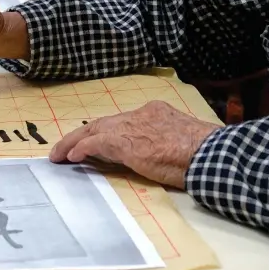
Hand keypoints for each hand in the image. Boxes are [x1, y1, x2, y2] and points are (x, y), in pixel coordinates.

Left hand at [49, 101, 220, 188]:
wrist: (209, 153)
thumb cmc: (205, 151)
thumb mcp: (183, 139)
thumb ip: (166, 141)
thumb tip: (160, 153)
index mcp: (156, 112)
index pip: (122, 121)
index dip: (104, 131)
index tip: (92, 140)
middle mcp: (141, 114)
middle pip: (104, 122)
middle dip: (82, 134)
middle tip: (65, 146)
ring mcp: (133, 127)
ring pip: (94, 130)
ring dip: (74, 143)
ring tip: (59, 154)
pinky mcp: (126, 143)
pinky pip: (96, 144)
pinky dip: (81, 149)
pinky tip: (71, 157)